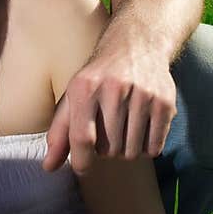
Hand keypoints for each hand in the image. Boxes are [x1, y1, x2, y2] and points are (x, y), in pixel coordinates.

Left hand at [44, 44, 176, 174]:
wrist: (136, 46)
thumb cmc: (99, 79)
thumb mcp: (73, 98)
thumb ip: (59, 133)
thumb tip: (48, 167)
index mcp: (85, 88)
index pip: (81, 137)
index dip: (81, 161)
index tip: (83, 167)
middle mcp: (114, 88)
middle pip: (108, 150)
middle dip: (105, 150)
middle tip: (107, 133)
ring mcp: (142, 95)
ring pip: (132, 152)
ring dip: (126, 150)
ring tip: (124, 130)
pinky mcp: (164, 102)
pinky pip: (154, 147)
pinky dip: (147, 147)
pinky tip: (141, 129)